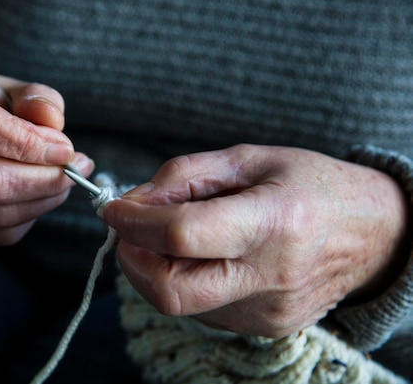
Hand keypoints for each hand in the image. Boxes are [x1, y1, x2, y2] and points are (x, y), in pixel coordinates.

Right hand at [0, 68, 93, 244]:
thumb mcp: (17, 90)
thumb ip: (39, 99)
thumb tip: (53, 122)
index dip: (27, 143)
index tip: (65, 149)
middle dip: (44, 179)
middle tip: (75, 169)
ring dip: (43, 199)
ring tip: (64, 180)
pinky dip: (30, 215)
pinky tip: (41, 195)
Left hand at [102, 144, 407, 337]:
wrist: (373, 234)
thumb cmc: (312, 185)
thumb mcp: (249, 158)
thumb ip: (184, 177)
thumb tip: (133, 203)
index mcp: (274, 221)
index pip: (182, 234)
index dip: (134, 222)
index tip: (112, 209)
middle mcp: (271, 276)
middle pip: (171, 290)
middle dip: (132, 260)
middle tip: (128, 232)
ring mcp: (267, 310)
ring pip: (180, 303)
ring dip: (156, 269)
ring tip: (171, 236)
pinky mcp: (264, 327)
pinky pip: (203, 309)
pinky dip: (184, 281)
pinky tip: (202, 256)